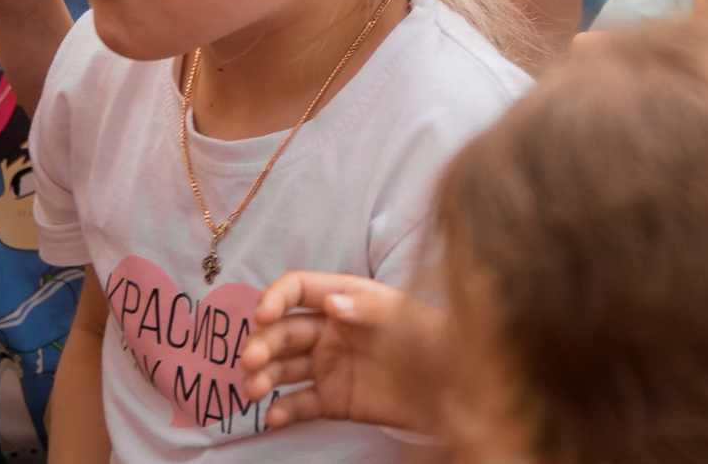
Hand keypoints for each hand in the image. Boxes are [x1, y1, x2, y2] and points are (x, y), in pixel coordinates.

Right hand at [240, 272, 441, 432]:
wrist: (456, 389)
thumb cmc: (437, 340)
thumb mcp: (407, 317)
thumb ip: (368, 309)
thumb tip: (330, 303)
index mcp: (347, 298)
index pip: (300, 289)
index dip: (277, 298)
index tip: (263, 316)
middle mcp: (332, 329)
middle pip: (283, 331)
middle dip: (262, 343)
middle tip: (251, 363)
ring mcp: (330, 365)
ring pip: (283, 368)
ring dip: (262, 377)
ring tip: (254, 391)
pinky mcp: (332, 400)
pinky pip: (299, 404)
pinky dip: (282, 411)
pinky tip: (274, 417)